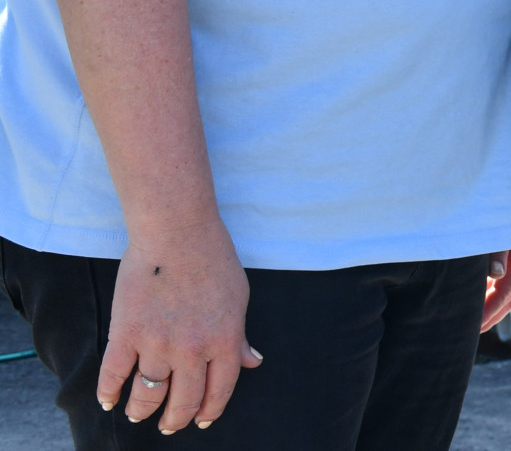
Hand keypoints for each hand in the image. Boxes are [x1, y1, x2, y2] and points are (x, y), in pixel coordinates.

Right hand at [98, 221, 261, 433]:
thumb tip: (253, 361)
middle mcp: (193, 349)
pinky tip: (109, 400)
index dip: (210, 411)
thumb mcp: (239, 298)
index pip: (220, 390)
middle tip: (169, 425)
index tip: (201, 421)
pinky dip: (108, 392)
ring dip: (142, 410)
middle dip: (176, 419)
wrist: (178, 232)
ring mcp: (158, 343)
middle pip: (184, 400)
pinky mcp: (126, 333)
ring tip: (139, 414)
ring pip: (148, 394)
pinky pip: (114, 374)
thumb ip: (240, 336)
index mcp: (225, 340)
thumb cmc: (213, 260)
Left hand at [481, 144, 510, 332]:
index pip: (509, 292)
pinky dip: (502, 283)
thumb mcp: (504, 217)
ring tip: (478, 312)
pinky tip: (487, 284)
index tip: (474, 329)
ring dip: (498, 298)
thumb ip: (498, 247)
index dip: (491, 312)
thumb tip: (495, 276)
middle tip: (473, 330)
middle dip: (495, 312)